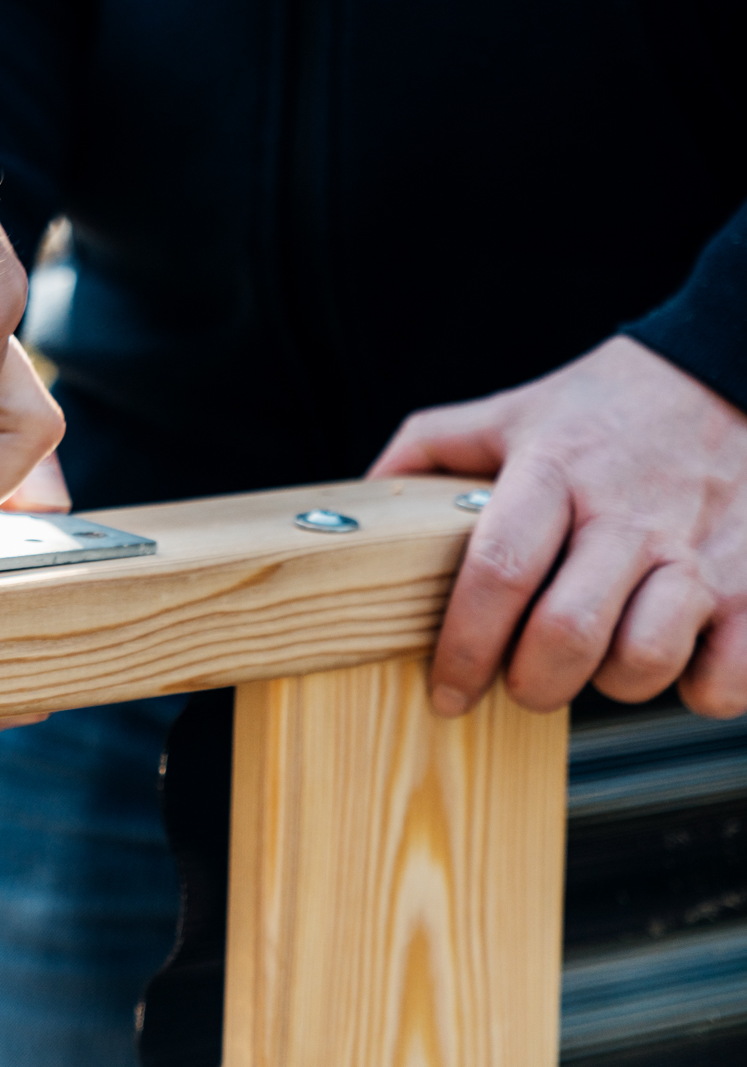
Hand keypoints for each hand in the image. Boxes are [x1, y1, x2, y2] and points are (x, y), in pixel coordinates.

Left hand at [369, 335, 746, 720]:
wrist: (727, 376)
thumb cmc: (606, 409)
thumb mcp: (511, 411)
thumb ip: (430, 449)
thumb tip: (357, 501)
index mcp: (556, 470)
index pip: (499, 569)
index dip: (464, 645)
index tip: (445, 689)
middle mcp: (627, 515)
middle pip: (565, 636)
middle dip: (530, 684)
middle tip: (521, 681)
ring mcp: (699, 554)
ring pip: (642, 665)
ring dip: (609, 684)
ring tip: (598, 655)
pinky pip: (722, 685)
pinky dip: (693, 691)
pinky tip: (675, 656)